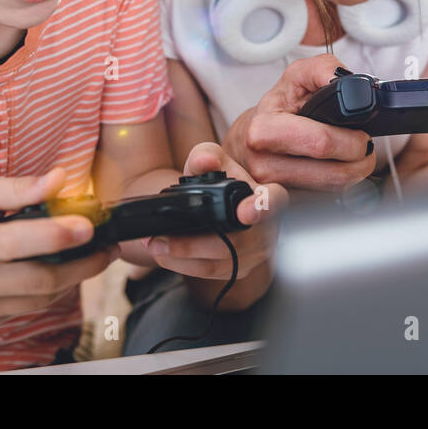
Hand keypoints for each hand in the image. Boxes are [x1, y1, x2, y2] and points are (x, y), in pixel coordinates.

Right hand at [0, 168, 116, 334]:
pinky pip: (28, 308)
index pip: (26, 242)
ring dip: (72, 278)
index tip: (92, 226)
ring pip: (42, 298)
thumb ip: (19, 188)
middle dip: (85, 264)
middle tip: (108, 247)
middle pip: (45, 279)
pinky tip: (52, 270)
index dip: (63, 234)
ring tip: (89, 256)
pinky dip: (46, 290)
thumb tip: (60, 179)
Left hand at [142, 142, 287, 280]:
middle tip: (161, 240)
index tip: (244, 214)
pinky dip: (185, 266)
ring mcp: (256, 252)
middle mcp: (268, 227)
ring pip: (220, 262)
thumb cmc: (217, 177)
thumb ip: (205, 155)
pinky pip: (214, 273)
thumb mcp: (210, 159)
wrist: (216, 200)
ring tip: (154, 246)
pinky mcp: (240, 267)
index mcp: (267, 195)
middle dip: (194, 244)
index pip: (274, 201)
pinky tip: (165, 255)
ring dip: (182, 258)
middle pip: (236, 242)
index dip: (262, 208)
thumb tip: (204, 162)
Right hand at [221, 53, 376, 190]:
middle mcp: (264, 164)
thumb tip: (350, 81)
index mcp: (264, 131)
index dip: (350, 140)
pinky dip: (341, 186)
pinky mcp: (287, 205)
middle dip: (361, 159)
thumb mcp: (297, 77)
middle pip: (335, 174)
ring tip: (353, 154)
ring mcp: (275, 190)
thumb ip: (324, 70)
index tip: (361, 134)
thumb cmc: (279, 106)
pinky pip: (328, 200)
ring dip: (355, 174)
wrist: (250, 136)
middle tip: (365, 145)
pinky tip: (336, 168)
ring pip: (335, 190)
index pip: (322, 143)